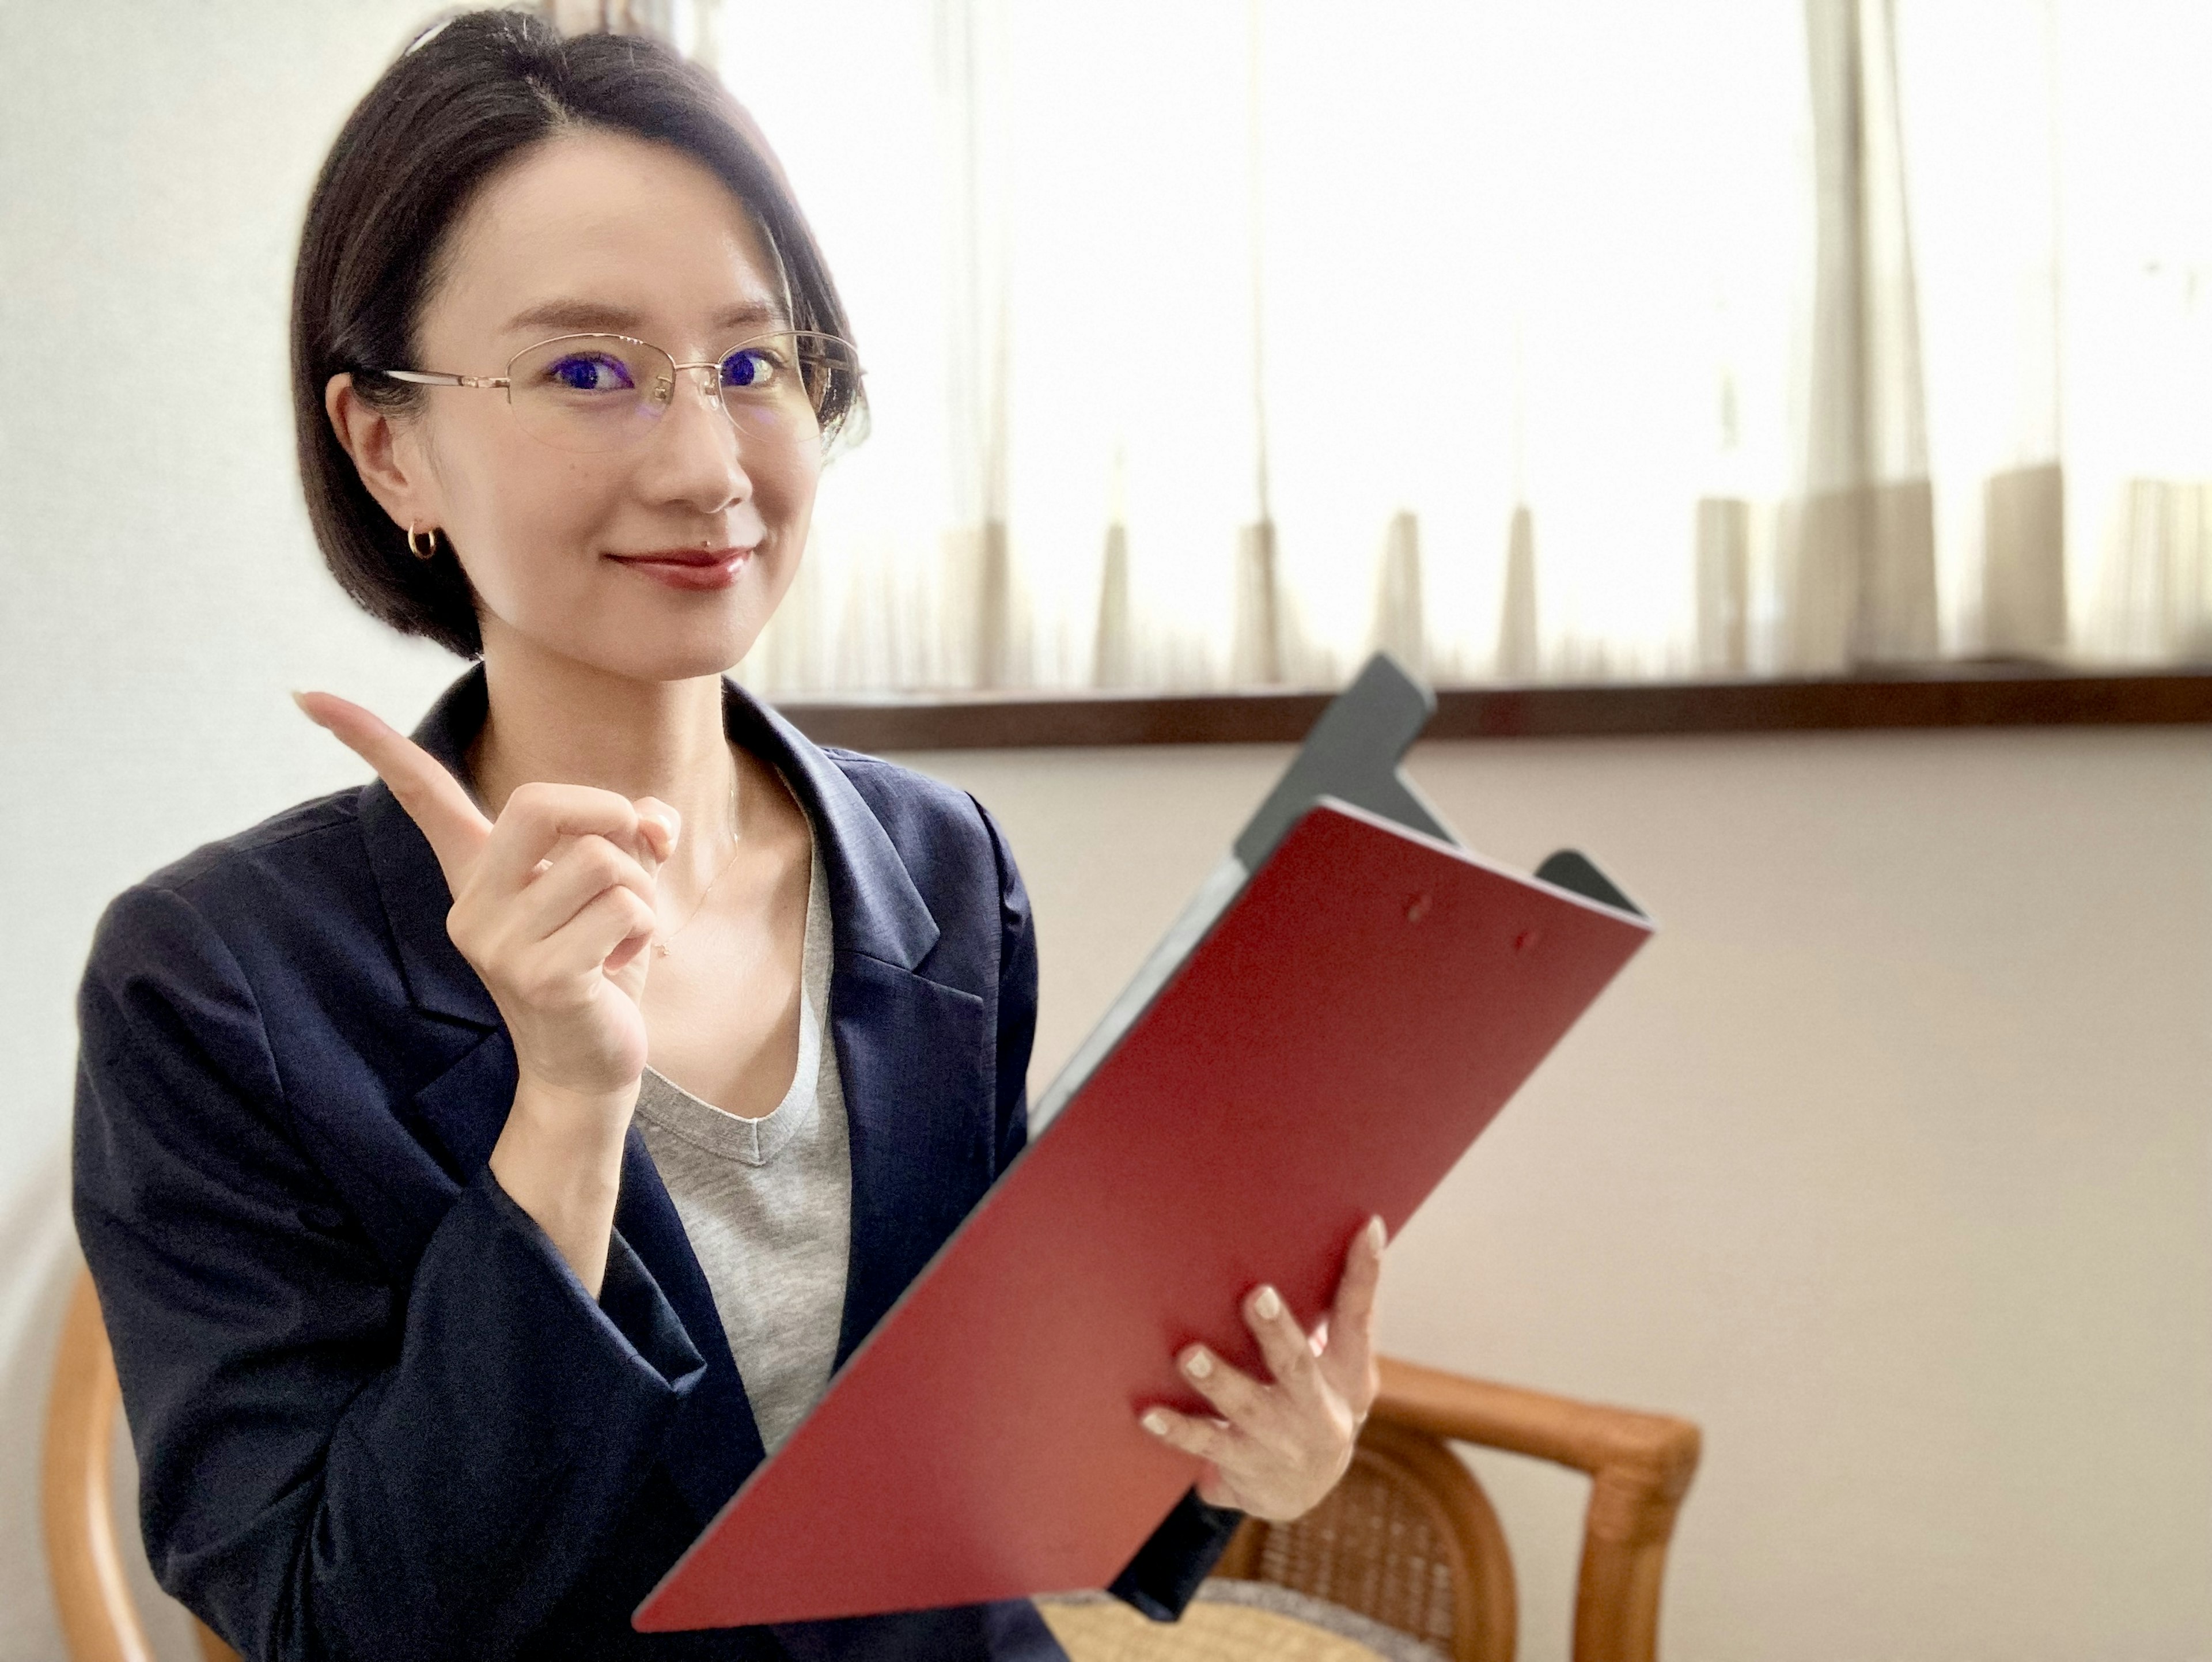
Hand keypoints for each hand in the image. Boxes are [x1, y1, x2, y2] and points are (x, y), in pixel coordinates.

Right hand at [292, 689, 676, 1101]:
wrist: (587, 1068)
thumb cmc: (598, 965)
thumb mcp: (616, 887)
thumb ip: (632, 834)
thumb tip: (650, 818)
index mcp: (476, 874)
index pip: (420, 793)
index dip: (370, 741)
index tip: (306, 693)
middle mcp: (474, 904)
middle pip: (541, 802)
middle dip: (608, 813)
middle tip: (629, 853)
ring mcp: (499, 943)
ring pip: (604, 861)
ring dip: (641, 892)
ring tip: (617, 936)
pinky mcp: (540, 976)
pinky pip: (623, 910)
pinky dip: (644, 930)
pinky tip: (617, 967)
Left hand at [1139, 1215, 1387, 1521]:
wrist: (1306, 1490)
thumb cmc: (1316, 1395)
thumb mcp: (1342, 1364)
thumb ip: (1334, 1311)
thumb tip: (1341, 1227)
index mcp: (1347, 1371)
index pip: (1359, 1314)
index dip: (1366, 1271)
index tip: (1368, 1226)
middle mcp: (1318, 1406)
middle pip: (1297, 1365)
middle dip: (1278, 1333)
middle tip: (1258, 1297)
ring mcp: (1280, 1438)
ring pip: (1247, 1407)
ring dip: (1219, 1381)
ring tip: (1191, 1355)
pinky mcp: (1243, 1462)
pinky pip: (1206, 1443)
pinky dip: (1177, 1429)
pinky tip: (1148, 1414)